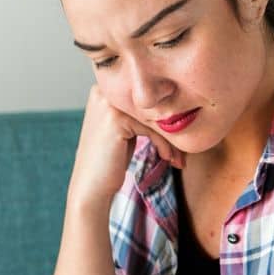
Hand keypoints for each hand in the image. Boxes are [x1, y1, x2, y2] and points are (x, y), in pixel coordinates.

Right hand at [66, 85, 186, 214]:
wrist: (91, 187)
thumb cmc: (111, 160)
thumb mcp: (126, 129)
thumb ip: (140, 113)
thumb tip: (175, 102)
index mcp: (107, 88)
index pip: (147, 99)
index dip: (165, 118)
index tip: (180, 138)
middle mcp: (105, 90)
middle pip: (152, 106)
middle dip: (170, 128)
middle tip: (183, 151)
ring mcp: (109, 103)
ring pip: (154, 117)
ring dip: (171, 139)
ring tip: (178, 157)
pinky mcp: (116, 118)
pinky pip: (152, 128)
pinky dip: (163, 144)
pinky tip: (168, 158)